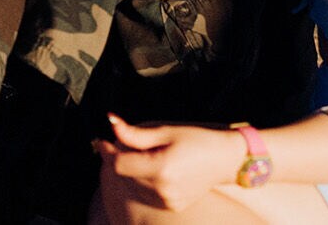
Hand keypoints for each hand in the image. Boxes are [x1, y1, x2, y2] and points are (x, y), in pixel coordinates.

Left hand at [93, 116, 243, 211]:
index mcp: (161, 168)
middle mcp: (163, 189)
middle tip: (131, 143)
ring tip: (150, 156)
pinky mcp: (172, 205)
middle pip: (125, 175)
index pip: (119, 164)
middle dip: (121, 158)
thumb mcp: (166, 131)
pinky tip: (158, 170)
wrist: (225, 159)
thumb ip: (135, 133)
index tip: (102, 141)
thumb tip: (110, 122)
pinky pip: (146, 194)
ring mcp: (168, 201)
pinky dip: (144, 181)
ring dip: (132, 171)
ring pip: (133, 185)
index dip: (107, 151)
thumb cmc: (198, 141)